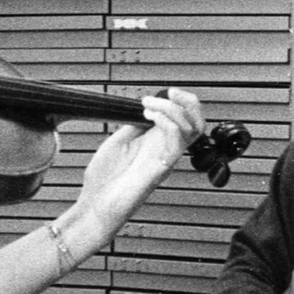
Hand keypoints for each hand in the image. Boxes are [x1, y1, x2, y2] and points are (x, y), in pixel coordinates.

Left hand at [70, 88, 204, 243]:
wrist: (97, 203)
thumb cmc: (106, 178)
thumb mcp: (119, 140)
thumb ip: (135, 124)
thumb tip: (144, 107)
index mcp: (157, 142)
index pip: (186, 119)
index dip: (182, 101)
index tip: (165, 91)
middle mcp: (166, 149)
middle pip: (197, 123)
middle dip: (188, 102)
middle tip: (169, 92)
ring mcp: (165, 159)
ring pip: (192, 129)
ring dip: (171, 109)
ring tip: (148, 106)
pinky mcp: (159, 168)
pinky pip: (176, 142)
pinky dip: (166, 122)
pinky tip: (148, 116)